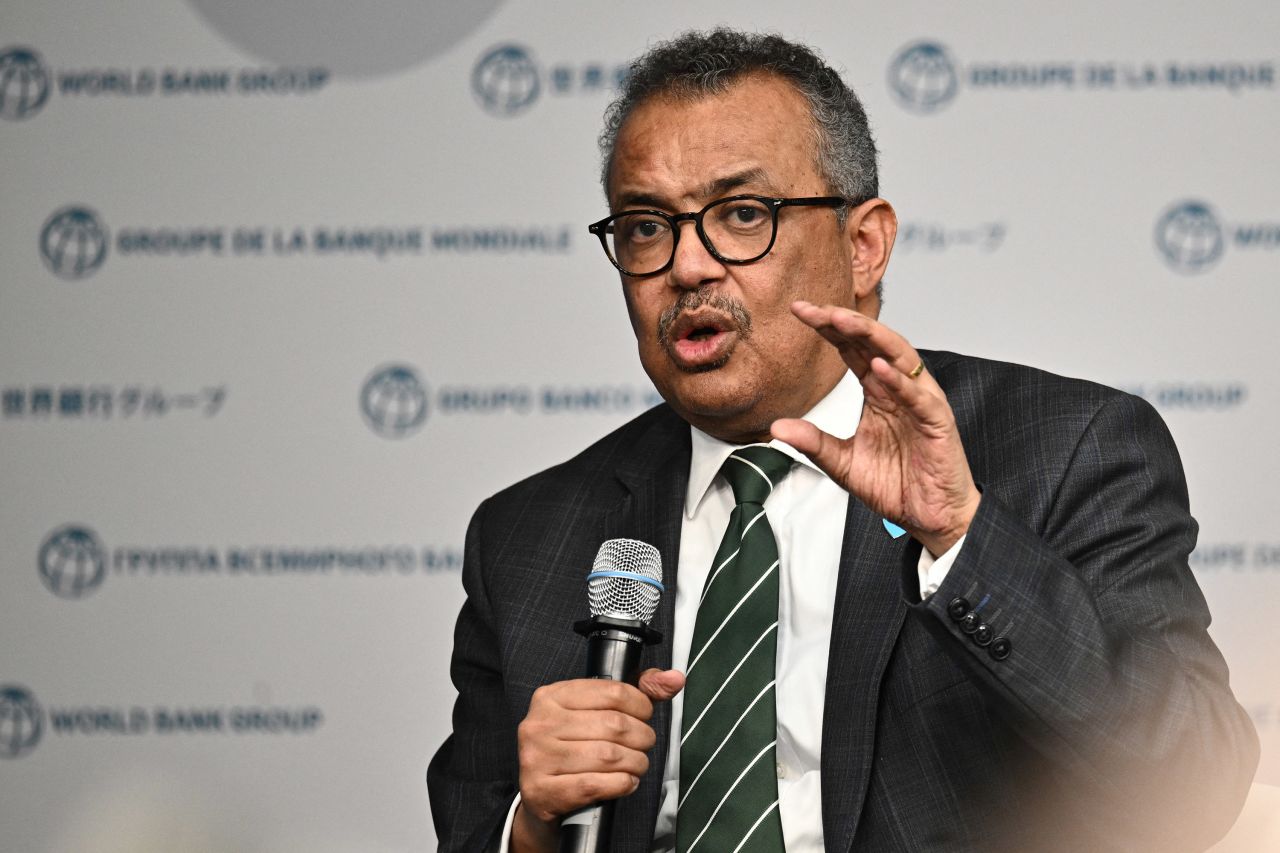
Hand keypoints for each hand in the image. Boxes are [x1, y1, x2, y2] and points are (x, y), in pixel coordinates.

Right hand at [512, 669, 684, 852]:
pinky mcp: (541, 791)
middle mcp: (539, 723)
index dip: (641, 706)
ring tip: (637, 764)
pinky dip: (621, 784)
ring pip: (607, 756)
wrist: (542, 796)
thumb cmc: (575, 747)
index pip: (613, 692)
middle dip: (642, 737)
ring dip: (635, 763)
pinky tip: (626, 782)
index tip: (644, 716)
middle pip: (614, 724)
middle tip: (644, 745)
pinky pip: (594, 785)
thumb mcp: (599, 711)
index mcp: (552, 696)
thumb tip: (675, 678)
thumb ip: (639, 690)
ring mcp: (536, 758)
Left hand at [771, 301, 979, 554]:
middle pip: (872, 343)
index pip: (850, 349)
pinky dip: (899, 381)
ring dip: (871, 336)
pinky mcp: (937, 422)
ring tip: (843, 321)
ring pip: (899, 357)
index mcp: (877, 392)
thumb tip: (776, 428)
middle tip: (815, 309)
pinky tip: (878, 367)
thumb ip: (813, 442)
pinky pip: (918, 396)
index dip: (827, 329)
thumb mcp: (842, 463)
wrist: (929, 517)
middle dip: (844, 322)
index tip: (799, 312)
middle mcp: (898, 389)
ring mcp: (920, 401)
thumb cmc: (896, 485)